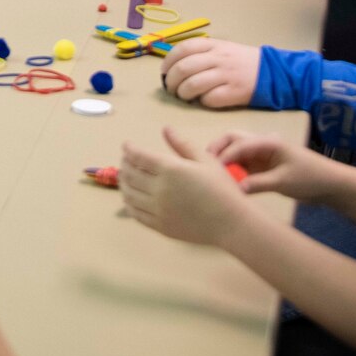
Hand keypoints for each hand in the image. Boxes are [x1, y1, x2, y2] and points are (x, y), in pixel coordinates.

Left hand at [117, 127, 250, 247]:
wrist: (232, 224)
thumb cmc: (222, 189)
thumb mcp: (206, 160)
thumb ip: (183, 145)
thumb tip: (166, 128)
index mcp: (171, 170)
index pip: (140, 157)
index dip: (130, 149)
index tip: (126, 145)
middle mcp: (160, 190)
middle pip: (131, 174)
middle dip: (125, 164)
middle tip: (125, 159)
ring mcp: (158, 210)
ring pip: (130, 194)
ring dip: (123, 183)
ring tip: (125, 176)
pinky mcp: (160, 226)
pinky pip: (136, 214)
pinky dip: (128, 203)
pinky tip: (130, 198)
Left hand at [162, 38, 260, 108]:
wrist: (271, 72)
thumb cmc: (239, 61)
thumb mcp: (220, 48)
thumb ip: (200, 53)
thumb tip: (173, 66)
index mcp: (212, 45)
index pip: (182, 49)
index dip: (168, 62)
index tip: (163, 72)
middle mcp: (218, 58)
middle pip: (184, 68)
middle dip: (170, 81)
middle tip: (170, 89)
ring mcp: (226, 75)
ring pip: (193, 85)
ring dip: (182, 94)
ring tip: (184, 97)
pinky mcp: (234, 92)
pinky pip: (209, 99)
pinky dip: (202, 102)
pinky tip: (203, 101)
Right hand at [206, 131, 339, 201]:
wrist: (329, 184)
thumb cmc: (310, 177)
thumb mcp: (284, 182)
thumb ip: (259, 184)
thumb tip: (235, 190)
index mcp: (268, 142)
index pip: (239, 144)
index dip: (224, 156)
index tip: (212, 170)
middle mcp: (261, 144)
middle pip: (232, 139)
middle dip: (217, 150)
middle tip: (205, 166)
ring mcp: (261, 155)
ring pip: (235, 152)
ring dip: (223, 160)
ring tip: (213, 175)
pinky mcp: (262, 166)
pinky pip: (242, 165)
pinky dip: (232, 170)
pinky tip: (226, 182)